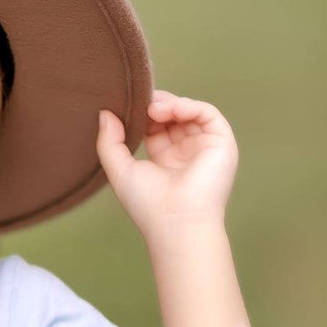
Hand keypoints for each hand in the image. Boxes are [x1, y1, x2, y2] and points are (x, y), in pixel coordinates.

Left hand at [95, 91, 237, 240]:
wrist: (177, 222)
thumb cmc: (148, 204)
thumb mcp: (120, 170)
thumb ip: (109, 142)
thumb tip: (105, 113)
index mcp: (165, 160)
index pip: (155, 126)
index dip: (143, 114)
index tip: (129, 107)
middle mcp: (186, 153)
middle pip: (173, 116)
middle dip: (156, 105)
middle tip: (142, 104)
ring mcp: (204, 147)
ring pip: (190, 112)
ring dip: (170, 104)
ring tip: (154, 109)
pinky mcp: (221, 144)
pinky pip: (208, 114)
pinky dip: (190, 106)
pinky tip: (172, 111)